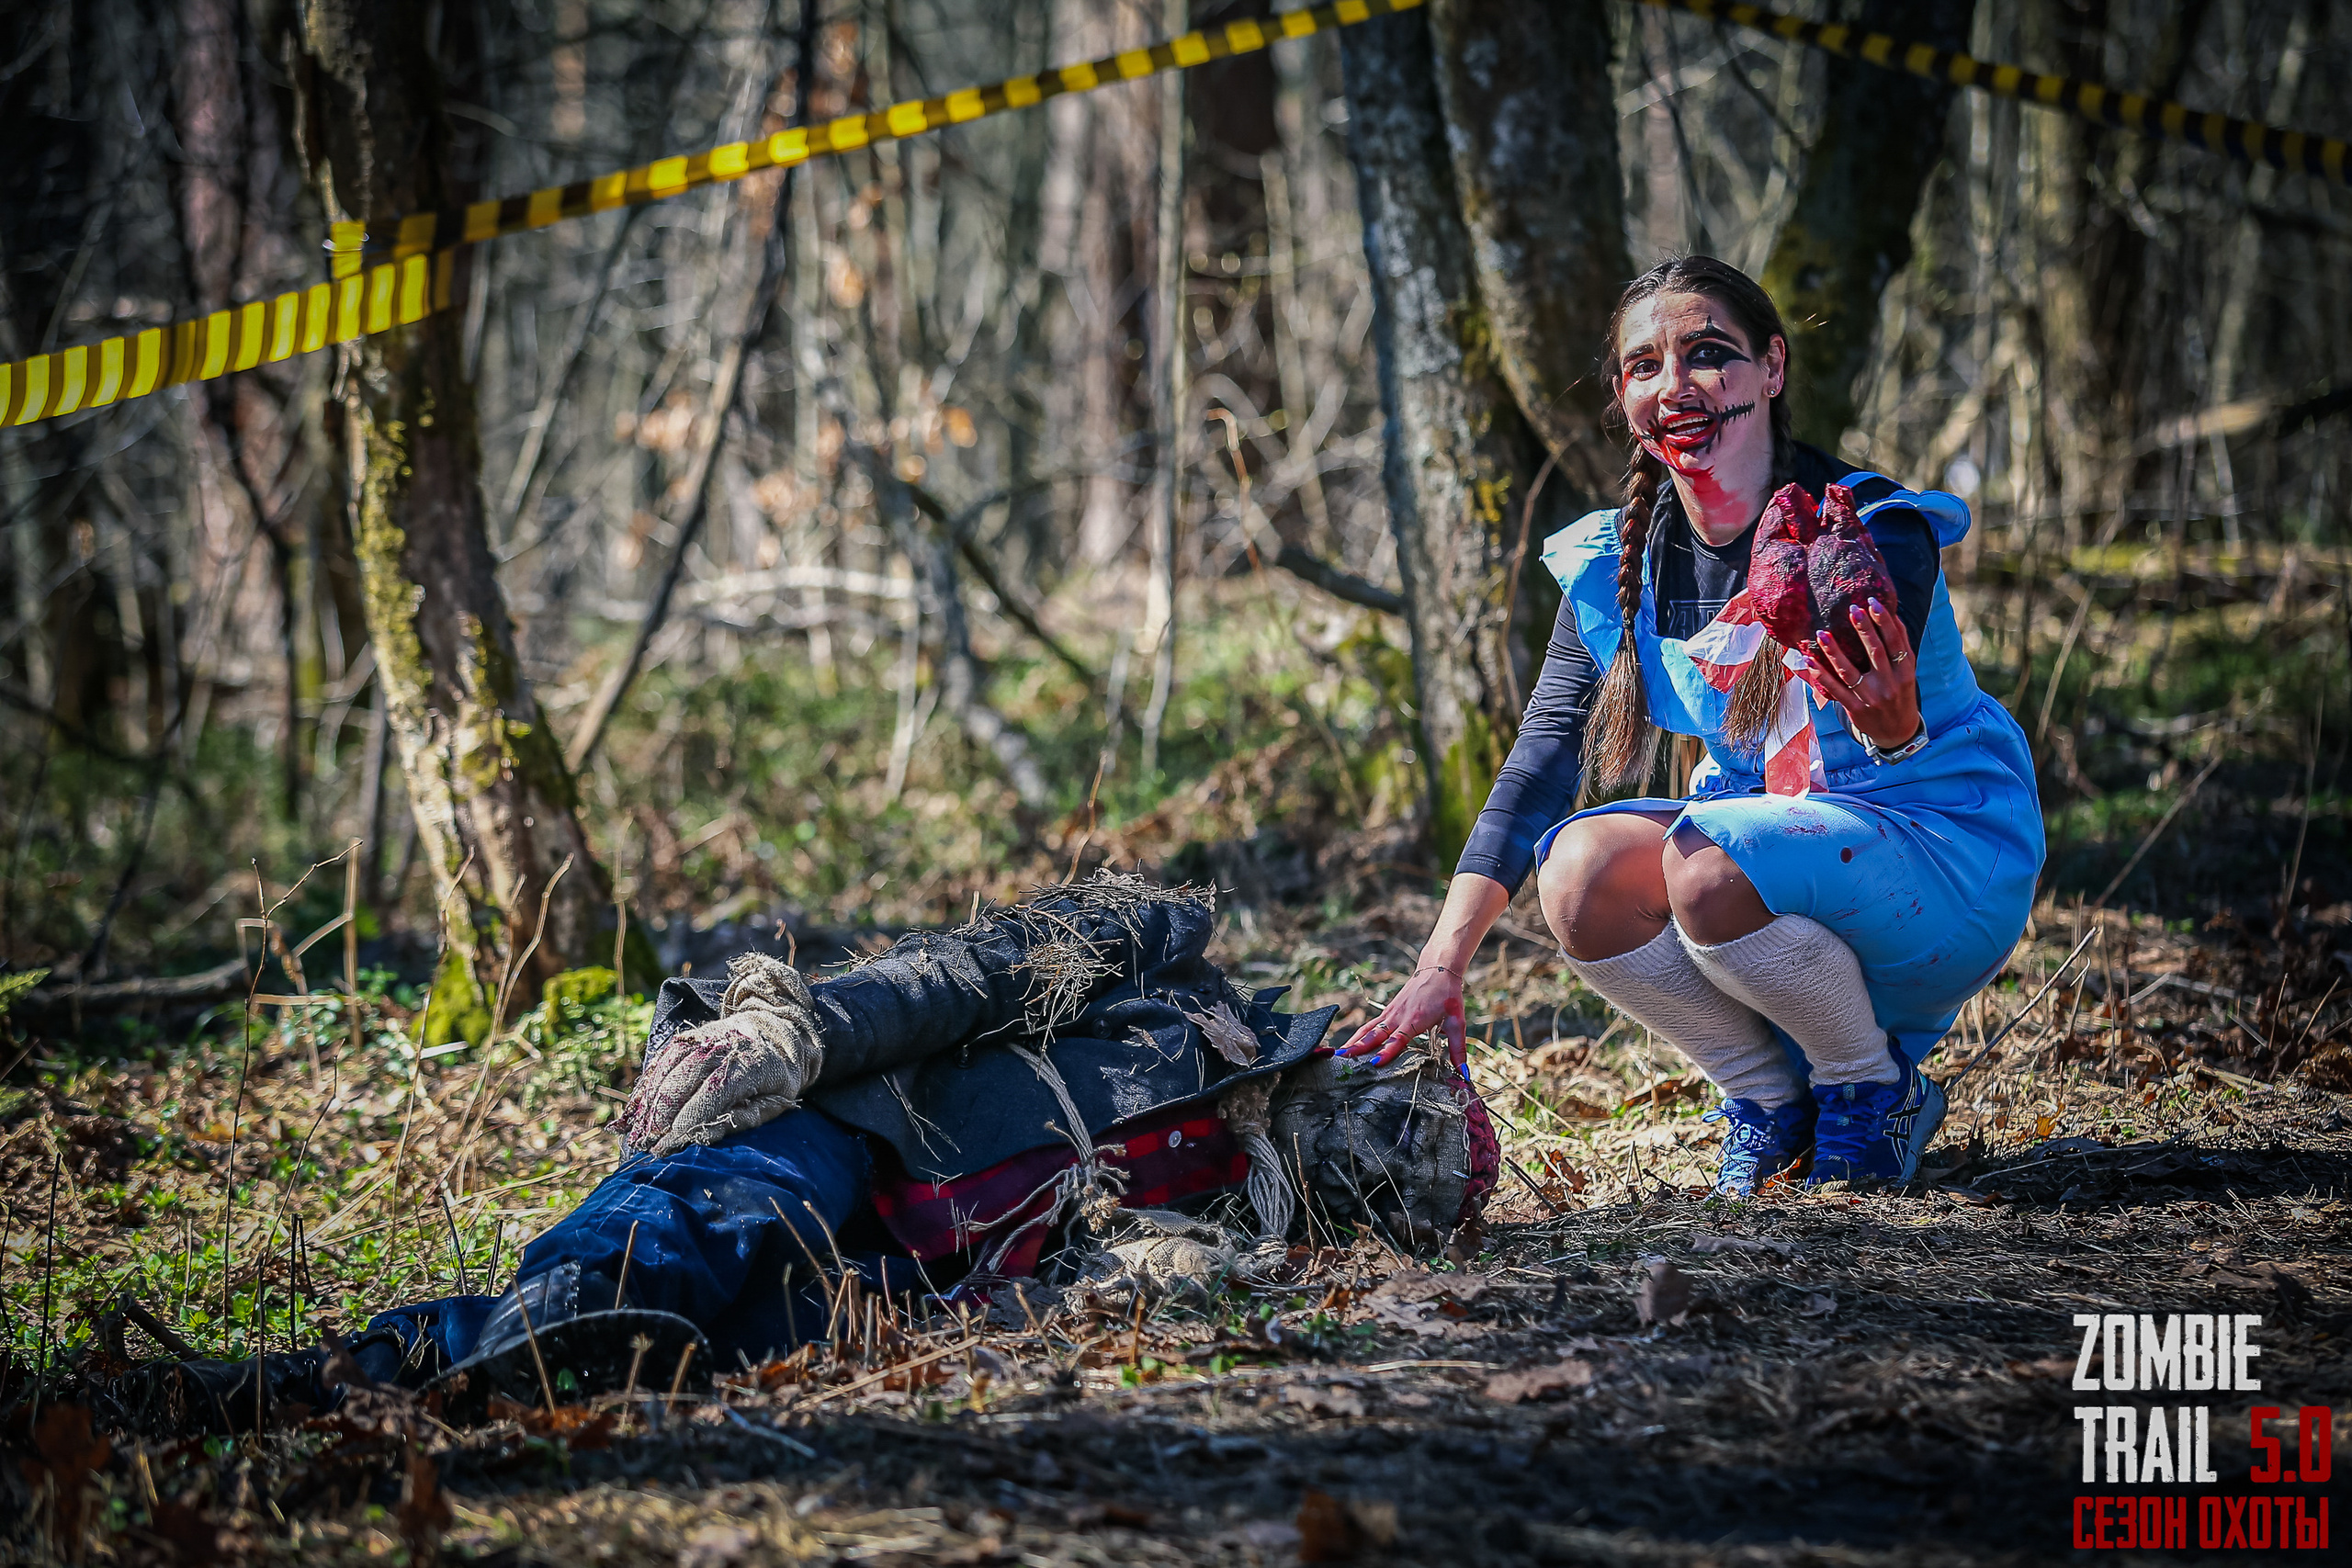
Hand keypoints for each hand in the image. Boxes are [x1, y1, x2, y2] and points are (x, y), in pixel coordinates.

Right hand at [1337, 965, 1466, 1067]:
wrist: (1438, 969)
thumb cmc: (1448, 996)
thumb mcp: (1458, 1022)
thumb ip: (1458, 1049)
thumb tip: (1465, 1074)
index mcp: (1415, 1020)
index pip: (1398, 1039)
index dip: (1387, 1052)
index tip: (1375, 1064)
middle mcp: (1399, 1016)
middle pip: (1375, 1034)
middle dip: (1359, 1048)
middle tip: (1344, 1060)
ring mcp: (1391, 1012)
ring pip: (1369, 1029)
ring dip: (1354, 1041)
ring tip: (1340, 1054)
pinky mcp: (1389, 1010)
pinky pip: (1371, 1024)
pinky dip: (1359, 1034)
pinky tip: (1351, 1044)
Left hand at [1800, 597, 1920, 751]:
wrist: (1897, 733)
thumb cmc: (1900, 694)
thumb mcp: (1907, 673)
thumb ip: (1901, 647)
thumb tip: (1892, 614)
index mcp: (1905, 672)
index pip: (1896, 642)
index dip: (1885, 622)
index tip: (1873, 603)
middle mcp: (1889, 684)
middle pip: (1875, 652)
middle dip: (1863, 629)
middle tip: (1852, 609)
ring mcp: (1871, 698)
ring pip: (1849, 671)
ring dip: (1834, 651)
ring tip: (1821, 633)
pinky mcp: (1855, 709)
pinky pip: (1835, 690)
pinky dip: (1821, 675)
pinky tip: (1809, 660)